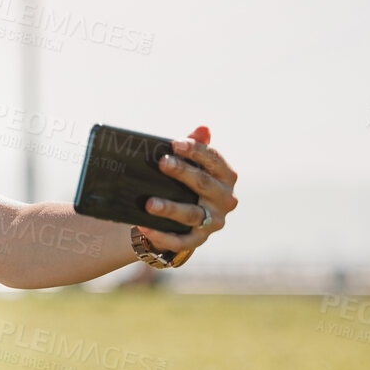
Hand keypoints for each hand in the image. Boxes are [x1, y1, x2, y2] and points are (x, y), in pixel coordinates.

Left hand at [138, 126, 237, 260]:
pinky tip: (144, 226)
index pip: (214, 160)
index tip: (175, 143)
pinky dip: (162, 235)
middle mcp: (225, 199)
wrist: (180, 217)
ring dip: (170, 208)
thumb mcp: (191, 165)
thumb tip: (203, 129)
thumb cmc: (185, 183)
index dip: (196, 150)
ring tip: (148, 203)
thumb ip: (195, 148)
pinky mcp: (198, 240)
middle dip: (182, 172)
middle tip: (161, 163)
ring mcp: (213, 222)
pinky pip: (181, 241)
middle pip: (203, 184)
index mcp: (225, 177)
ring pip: (191, 214)